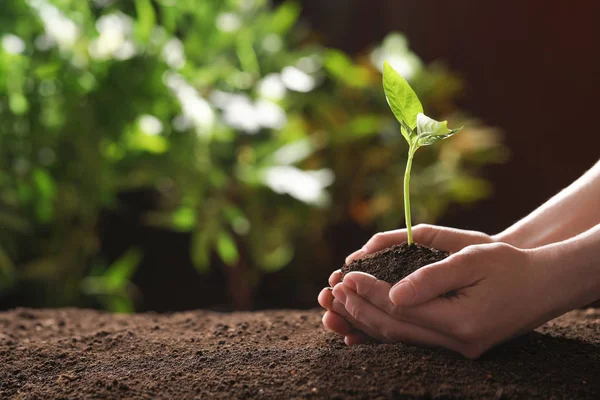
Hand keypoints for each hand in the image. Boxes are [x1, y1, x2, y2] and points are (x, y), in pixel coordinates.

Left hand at [324, 242, 561, 358]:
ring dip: (368, 321)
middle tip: (336, 289)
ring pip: (401, 339)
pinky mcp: (457, 347)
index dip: (370, 292)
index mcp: (462, 322)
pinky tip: (365, 322)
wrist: (543, 285)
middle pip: (395, 329)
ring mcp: (458, 350)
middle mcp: (458, 344)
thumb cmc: (509, 265)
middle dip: (361, 308)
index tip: (346, 275)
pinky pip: (413, 340)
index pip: (401, 308)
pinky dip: (387, 330)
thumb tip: (392, 293)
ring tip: (342, 304)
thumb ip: (431, 277)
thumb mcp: (472, 259)